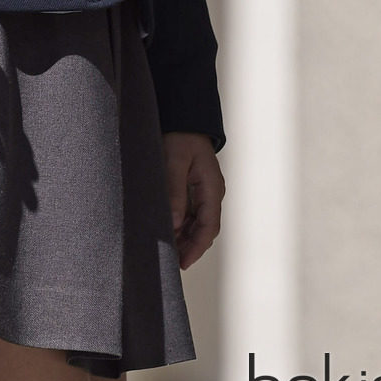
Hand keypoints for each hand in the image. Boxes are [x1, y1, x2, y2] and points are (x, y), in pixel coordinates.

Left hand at [162, 131, 224, 269]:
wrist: (182, 117)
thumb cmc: (179, 137)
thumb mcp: (174, 162)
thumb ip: (174, 191)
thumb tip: (173, 223)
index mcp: (212, 188)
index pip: (209, 226)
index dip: (197, 247)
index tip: (183, 263)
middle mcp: (211, 192)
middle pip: (204, 229)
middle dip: (189, 247)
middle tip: (171, 263)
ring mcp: (203, 191)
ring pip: (197, 223)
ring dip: (184, 237)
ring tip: (167, 251)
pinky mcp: (194, 188)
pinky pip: (190, 214)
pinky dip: (180, 225)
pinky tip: (168, 231)